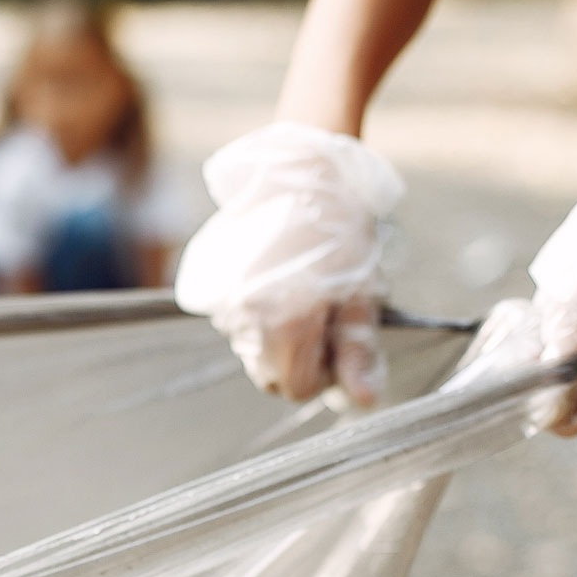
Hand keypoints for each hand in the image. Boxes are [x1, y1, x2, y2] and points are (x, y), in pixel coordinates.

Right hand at [176, 123, 403, 405]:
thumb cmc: (339, 232)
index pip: (297, 388)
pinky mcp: (211, 289)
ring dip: (277, 338)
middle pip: (269, 377)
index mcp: (284, 325)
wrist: (301, 175)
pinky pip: (236, 323)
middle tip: (322, 323)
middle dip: (298, 361)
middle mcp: (245, 321)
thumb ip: (357, 353)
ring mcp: (223, 305)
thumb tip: (365, 401)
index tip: (338, 343)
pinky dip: (257, 316)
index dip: (323, 373)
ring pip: (252, 351)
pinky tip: (278, 283)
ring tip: (301, 295)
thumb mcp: (360, 295)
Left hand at [525, 133, 576, 435]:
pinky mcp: (571, 349)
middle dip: (525, 379)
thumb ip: (576, 334)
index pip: (569, 421)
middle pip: (548, 407)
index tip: (529, 364)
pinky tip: (534, 316)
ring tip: (537, 319)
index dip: (540, 403)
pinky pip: (535, 364)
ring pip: (536, 387)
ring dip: (522, 360)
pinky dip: (523, 346)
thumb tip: (551, 378)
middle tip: (532, 332)